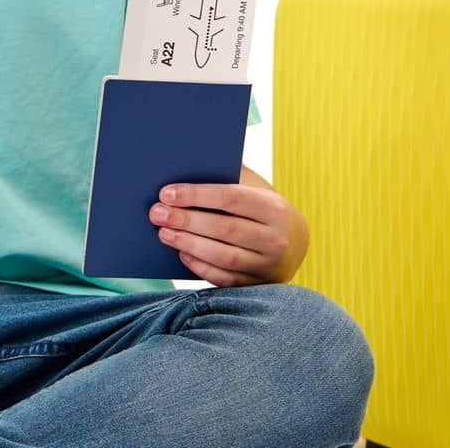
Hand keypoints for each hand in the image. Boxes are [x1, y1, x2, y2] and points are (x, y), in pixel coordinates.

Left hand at [149, 181, 308, 286]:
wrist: (293, 242)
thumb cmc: (259, 208)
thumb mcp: (253, 188)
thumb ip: (226, 175)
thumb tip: (183, 163)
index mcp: (274, 208)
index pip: (231, 198)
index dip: (196, 195)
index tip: (166, 193)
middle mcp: (276, 238)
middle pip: (225, 228)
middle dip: (186, 220)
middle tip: (157, 213)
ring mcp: (268, 265)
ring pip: (224, 256)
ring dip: (189, 243)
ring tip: (163, 233)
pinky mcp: (257, 285)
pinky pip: (225, 279)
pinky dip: (201, 267)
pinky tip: (181, 253)